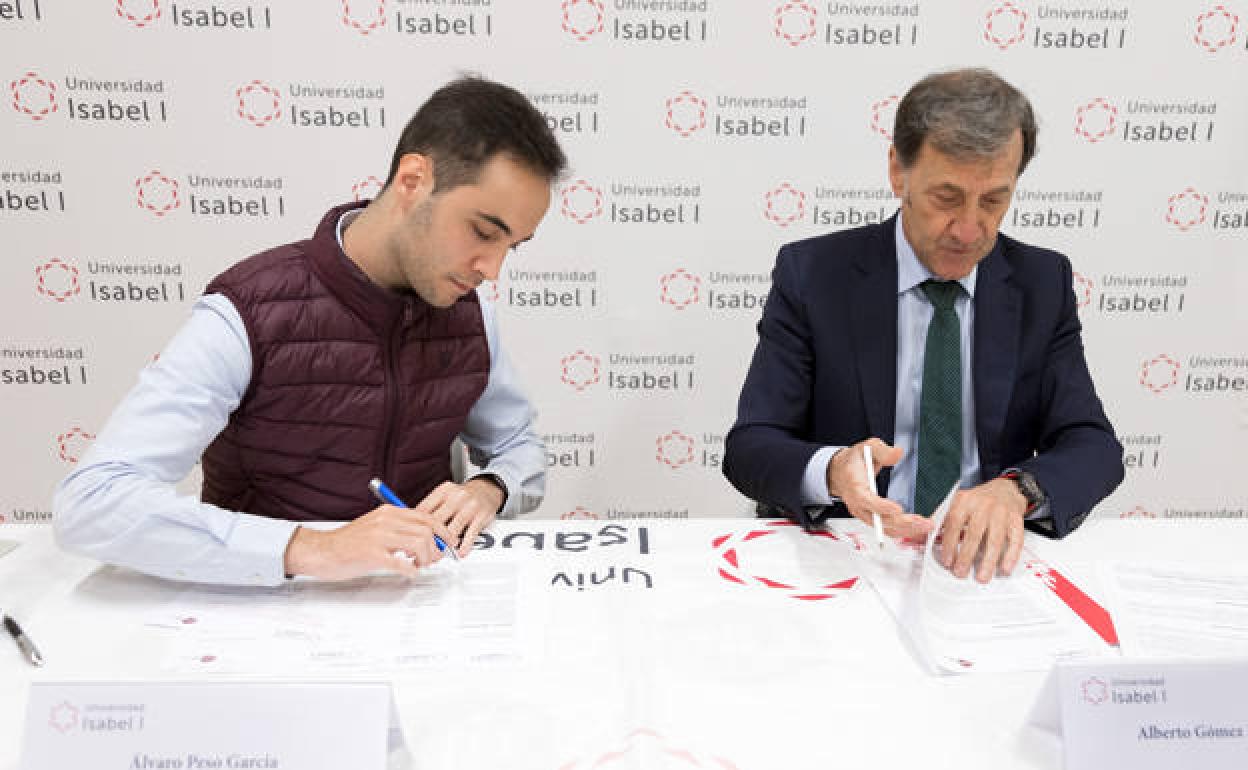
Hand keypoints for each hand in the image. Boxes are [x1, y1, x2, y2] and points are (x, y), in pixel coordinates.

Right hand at [283, 504, 453, 579]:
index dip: (442, 531)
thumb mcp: (376, 526)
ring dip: (426, 558)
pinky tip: (409, 572)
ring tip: (419, 565)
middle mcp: (386, 522)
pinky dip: (411, 570)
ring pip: (420, 543)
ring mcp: (379, 538)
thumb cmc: (347, 542)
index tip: (448, 542)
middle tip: (435, 558)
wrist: (322, 551)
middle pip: (427, 530)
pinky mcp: (372, 555)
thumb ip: (399, 528)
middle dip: (437, 547)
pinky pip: (402, 563)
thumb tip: (424, 538)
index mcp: (388, 513)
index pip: (426, 517)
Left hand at [413, 478, 503, 557]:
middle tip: (423, 551)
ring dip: (445, 545)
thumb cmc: (463, 495)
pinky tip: (461, 552)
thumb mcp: (445, 494)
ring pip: (453, 529)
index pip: (424, 509)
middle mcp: (456, 497)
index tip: (411, 538)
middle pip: (437, 521)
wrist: (488, 488)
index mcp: (443, 491)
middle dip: (429, 539)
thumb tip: (414, 526)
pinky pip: (471, 534)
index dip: (416, 526)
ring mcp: (470, 506)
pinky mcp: (482, 516)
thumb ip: (431, 507)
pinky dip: (465, 546)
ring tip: (440, 554)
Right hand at [826, 438, 931, 540]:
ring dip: (906, 530)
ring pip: (885, 528)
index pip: (866, 501)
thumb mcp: (867, 447)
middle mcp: (858, 505)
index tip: (897, 509)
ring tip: (925, 525)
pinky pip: (887, 530)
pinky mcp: (872, 519)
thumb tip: (898, 453)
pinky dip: (903, 531)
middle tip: (921, 521)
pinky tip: (917, 528)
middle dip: (901, 522)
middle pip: (879, 519)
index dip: (881, 507)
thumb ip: (883, 451)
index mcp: (855, 487)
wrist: (841, 473)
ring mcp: (864, 514)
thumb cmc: (854, 461)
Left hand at [936, 478, 1027, 582]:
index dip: (950, 544)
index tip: (947, 561)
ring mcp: (1002, 512)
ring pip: (995, 539)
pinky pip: (1015, 539)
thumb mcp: (959, 504)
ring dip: (988, 560)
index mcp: (965, 501)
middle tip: (960, 572)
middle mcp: (983, 505)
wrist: (1005, 489)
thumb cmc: (979, 501)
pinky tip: (1005, 568)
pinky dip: (1011, 555)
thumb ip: (945, 520)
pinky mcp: (1017, 520)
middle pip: (974, 533)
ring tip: (982, 577)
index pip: (954, 523)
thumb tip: (930, 539)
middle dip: (966, 555)